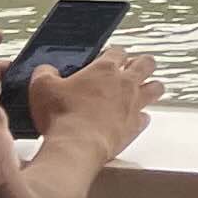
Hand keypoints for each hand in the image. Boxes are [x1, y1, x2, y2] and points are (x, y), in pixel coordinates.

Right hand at [26, 46, 162, 161]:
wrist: (77, 146)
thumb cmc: (62, 115)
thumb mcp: (42, 88)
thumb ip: (45, 74)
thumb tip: (46, 70)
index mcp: (105, 69)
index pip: (118, 51)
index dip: (113, 54)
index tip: (106, 59)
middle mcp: (125, 83)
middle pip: (146, 63)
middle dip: (141, 64)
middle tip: (130, 71)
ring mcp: (134, 104)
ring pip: (156, 88)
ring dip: (150, 88)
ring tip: (140, 92)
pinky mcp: (135, 126)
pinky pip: (146, 117)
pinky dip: (141, 117)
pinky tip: (131, 120)